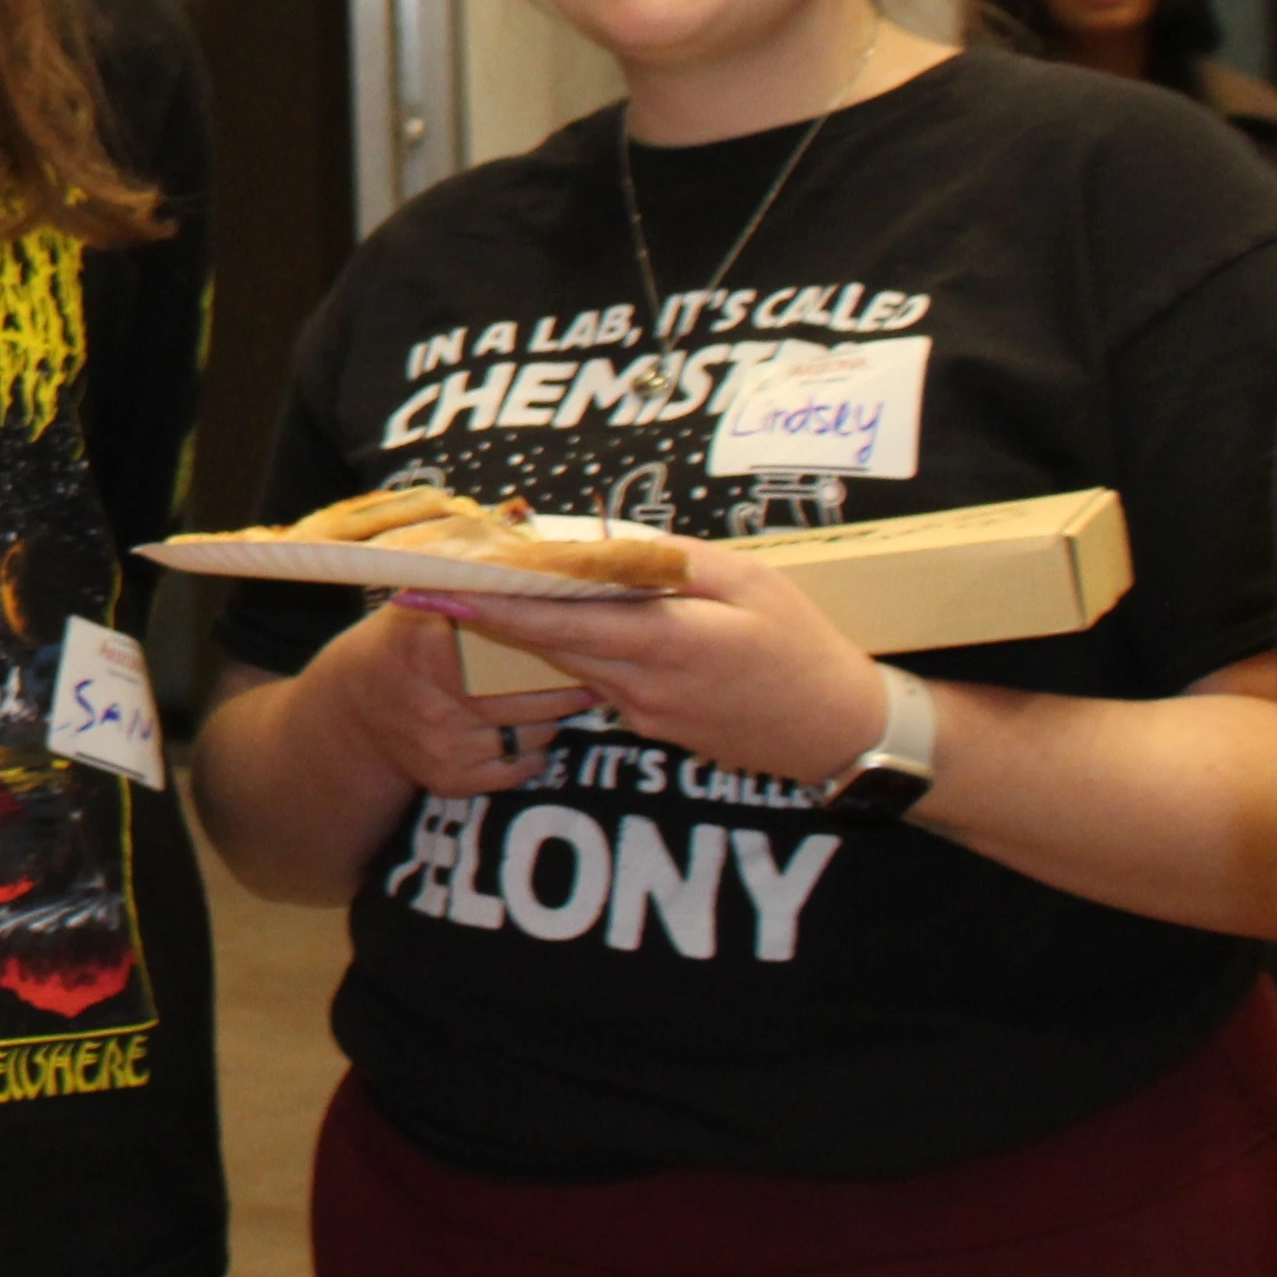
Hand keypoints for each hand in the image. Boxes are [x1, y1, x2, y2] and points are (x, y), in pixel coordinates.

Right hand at [299, 594, 598, 797]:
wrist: (354, 707)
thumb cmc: (402, 646)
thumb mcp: (419, 607)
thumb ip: (462, 586)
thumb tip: (520, 550)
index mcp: (427, 649)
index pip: (510, 649)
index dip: (550, 645)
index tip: (580, 638)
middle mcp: (432, 702)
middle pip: (531, 698)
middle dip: (566, 689)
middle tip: (591, 676)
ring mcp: (440, 745)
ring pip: (533, 734)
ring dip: (552, 719)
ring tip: (559, 702)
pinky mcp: (448, 779)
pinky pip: (519, 768)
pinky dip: (533, 752)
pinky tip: (527, 733)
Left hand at [407, 542, 880, 787]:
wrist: (839, 733)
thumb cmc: (803, 647)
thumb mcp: (751, 585)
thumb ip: (675, 563)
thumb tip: (612, 544)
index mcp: (665, 644)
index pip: (558, 620)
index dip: (494, 603)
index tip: (439, 587)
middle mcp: (641, 685)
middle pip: (548, 641)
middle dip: (491, 610)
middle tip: (436, 576)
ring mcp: (643, 712)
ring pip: (568, 661)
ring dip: (528, 628)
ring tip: (480, 589)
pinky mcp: (651, 725)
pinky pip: (597, 679)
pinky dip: (572, 649)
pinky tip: (559, 621)